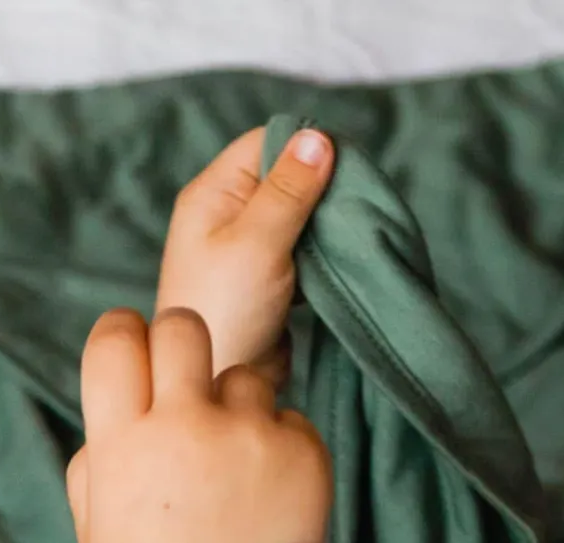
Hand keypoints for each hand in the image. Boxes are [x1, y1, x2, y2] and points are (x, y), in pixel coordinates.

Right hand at [66, 306, 331, 542]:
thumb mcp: (94, 528)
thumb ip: (96, 457)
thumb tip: (120, 403)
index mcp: (122, 445)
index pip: (115, 339)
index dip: (123, 336)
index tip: (136, 355)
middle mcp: (183, 428)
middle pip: (181, 326)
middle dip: (181, 344)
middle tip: (187, 384)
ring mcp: (247, 436)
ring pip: (243, 377)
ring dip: (236, 410)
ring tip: (232, 472)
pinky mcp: (301, 451)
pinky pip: (287, 419)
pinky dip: (277, 448)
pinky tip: (264, 496)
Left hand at [155, 125, 332, 385]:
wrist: (217, 384)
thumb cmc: (225, 313)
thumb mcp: (257, 243)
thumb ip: (288, 190)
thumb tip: (317, 136)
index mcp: (212, 194)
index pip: (265, 143)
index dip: (304, 149)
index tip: (341, 173)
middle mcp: (226, 214)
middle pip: (285, 175)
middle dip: (321, 189)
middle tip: (350, 210)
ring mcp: (247, 247)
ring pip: (299, 214)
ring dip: (325, 224)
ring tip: (346, 240)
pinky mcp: (268, 278)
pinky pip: (302, 249)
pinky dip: (322, 253)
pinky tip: (337, 265)